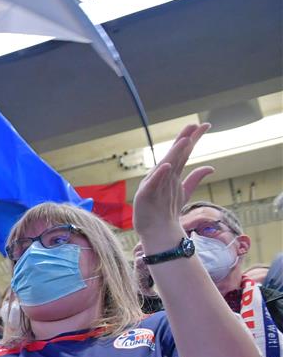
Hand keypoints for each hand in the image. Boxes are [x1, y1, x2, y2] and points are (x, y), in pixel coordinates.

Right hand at [132, 123, 213, 251]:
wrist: (156, 231)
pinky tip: (166, 166)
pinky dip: (160, 175)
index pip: (184, 153)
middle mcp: (162, 177)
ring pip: (166, 166)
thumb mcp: (183, 192)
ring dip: (174, 153)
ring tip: (184, 141)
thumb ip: (194, 178)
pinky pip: (154, 184)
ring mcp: (153, 186)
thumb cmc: (165, 212)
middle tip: (194, 124)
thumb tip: (211, 167)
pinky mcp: (145, 196)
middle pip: (175, 155)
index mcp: (171, 174)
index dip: (193, 139)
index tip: (204, 125)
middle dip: (184, 139)